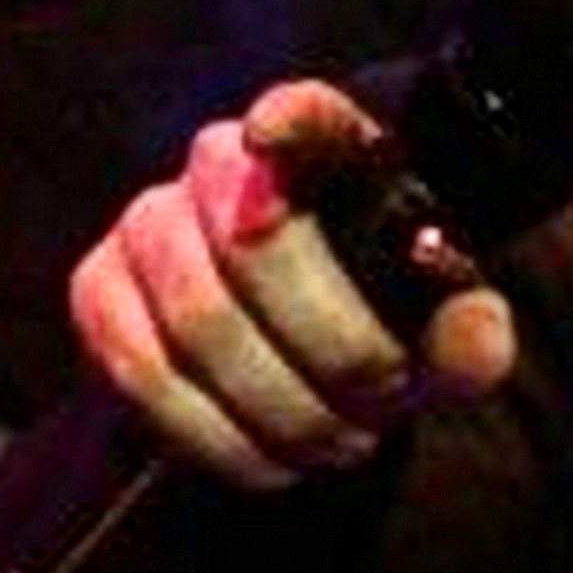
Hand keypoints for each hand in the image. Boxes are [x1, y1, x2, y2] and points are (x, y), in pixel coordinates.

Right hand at [69, 77, 520, 490]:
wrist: (299, 353)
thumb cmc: (380, 315)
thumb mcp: (439, 327)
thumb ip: (467, 329)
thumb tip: (474, 333)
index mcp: (321, 141)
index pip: (303, 113)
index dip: (284, 120)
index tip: (271, 138)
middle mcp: (220, 160)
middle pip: (258, 247)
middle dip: (336, 348)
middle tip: (385, 402)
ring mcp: (148, 220)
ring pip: (200, 320)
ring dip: (283, 405)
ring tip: (342, 441)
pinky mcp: (98, 290)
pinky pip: (143, 370)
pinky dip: (217, 434)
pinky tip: (274, 459)